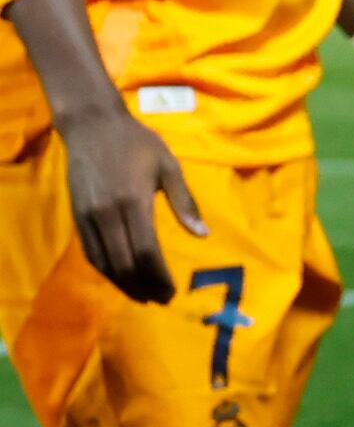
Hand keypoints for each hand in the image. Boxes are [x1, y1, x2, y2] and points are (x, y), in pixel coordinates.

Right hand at [57, 105, 201, 304]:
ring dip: (124, 283)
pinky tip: (121, 277)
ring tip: (144, 295)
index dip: (159, 277)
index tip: (172, 291)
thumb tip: (203, 234)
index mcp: (133, 202)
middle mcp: (108, 214)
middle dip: (143, 286)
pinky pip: (91, 252)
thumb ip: (185, 202)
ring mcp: (89, 217)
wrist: (92, 126)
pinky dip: (106, 270)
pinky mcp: (77, 217)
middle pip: (124, 264)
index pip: (146, 252)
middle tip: (161, 299)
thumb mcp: (168, 167)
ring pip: (105, 263)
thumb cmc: (137, 143)